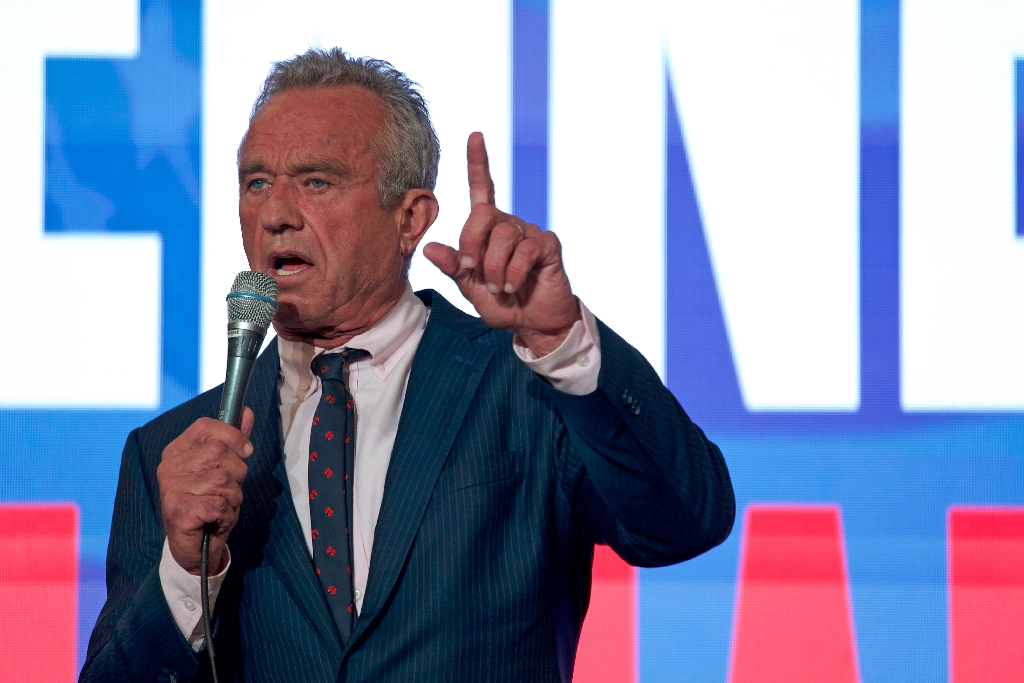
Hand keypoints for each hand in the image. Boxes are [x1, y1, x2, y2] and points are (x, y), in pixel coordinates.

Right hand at [157, 409, 253, 574]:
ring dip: (233, 498)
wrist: (195, 548)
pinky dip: (226, 514)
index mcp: (176, 451)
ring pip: (223, 480)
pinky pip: (220, 503)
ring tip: (220, 507)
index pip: (207, 427)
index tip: (244, 452)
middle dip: (237, 474)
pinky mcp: (177, 510)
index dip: (233, 437)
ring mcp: (170, 488)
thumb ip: (234, 441)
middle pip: (220, 453)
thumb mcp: (226, 470)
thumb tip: (246, 412)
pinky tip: (214, 521)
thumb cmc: (210, 505)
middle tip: (226, 492)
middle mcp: (169, 467)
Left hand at [423, 132, 579, 355]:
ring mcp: (531, 233)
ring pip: (504, 236)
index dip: (479, 162)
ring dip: (495, 268)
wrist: (532, 324)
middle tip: (474, 273)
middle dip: (472, 246)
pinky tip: (513, 287)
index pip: (483, 188)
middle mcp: (510, 224)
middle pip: (483, 215)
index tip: (475, 135)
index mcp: (489, 229)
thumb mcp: (469, 288)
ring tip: (500, 288)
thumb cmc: (502, 303)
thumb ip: (453, 267)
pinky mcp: (548, 246)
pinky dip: (513, 273)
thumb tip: (429, 247)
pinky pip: (525, 251)